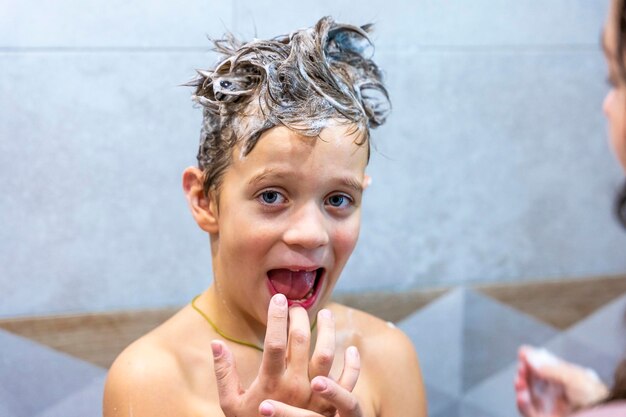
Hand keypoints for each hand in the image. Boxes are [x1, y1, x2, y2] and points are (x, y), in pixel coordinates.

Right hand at [211, 293, 361, 416]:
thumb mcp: (231, 404)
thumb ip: (224, 373)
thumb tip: (215, 342)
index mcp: (270, 384)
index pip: (275, 342)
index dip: (276, 317)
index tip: (278, 298)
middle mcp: (296, 387)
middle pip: (302, 341)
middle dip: (299, 317)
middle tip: (296, 306)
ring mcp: (316, 395)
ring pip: (327, 354)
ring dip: (328, 330)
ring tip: (326, 314)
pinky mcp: (331, 405)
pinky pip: (348, 380)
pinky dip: (353, 363)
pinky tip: (352, 348)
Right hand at [514, 345, 608, 416]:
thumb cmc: (596, 400)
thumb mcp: (574, 378)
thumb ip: (550, 368)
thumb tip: (529, 356)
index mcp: (570, 380)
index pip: (547, 366)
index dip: (534, 359)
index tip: (523, 352)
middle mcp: (560, 393)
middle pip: (535, 379)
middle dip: (524, 372)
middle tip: (521, 368)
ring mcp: (552, 407)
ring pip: (529, 394)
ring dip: (521, 387)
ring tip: (519, 382)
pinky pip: (528, 411)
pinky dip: (522, 404)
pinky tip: (521, 396)